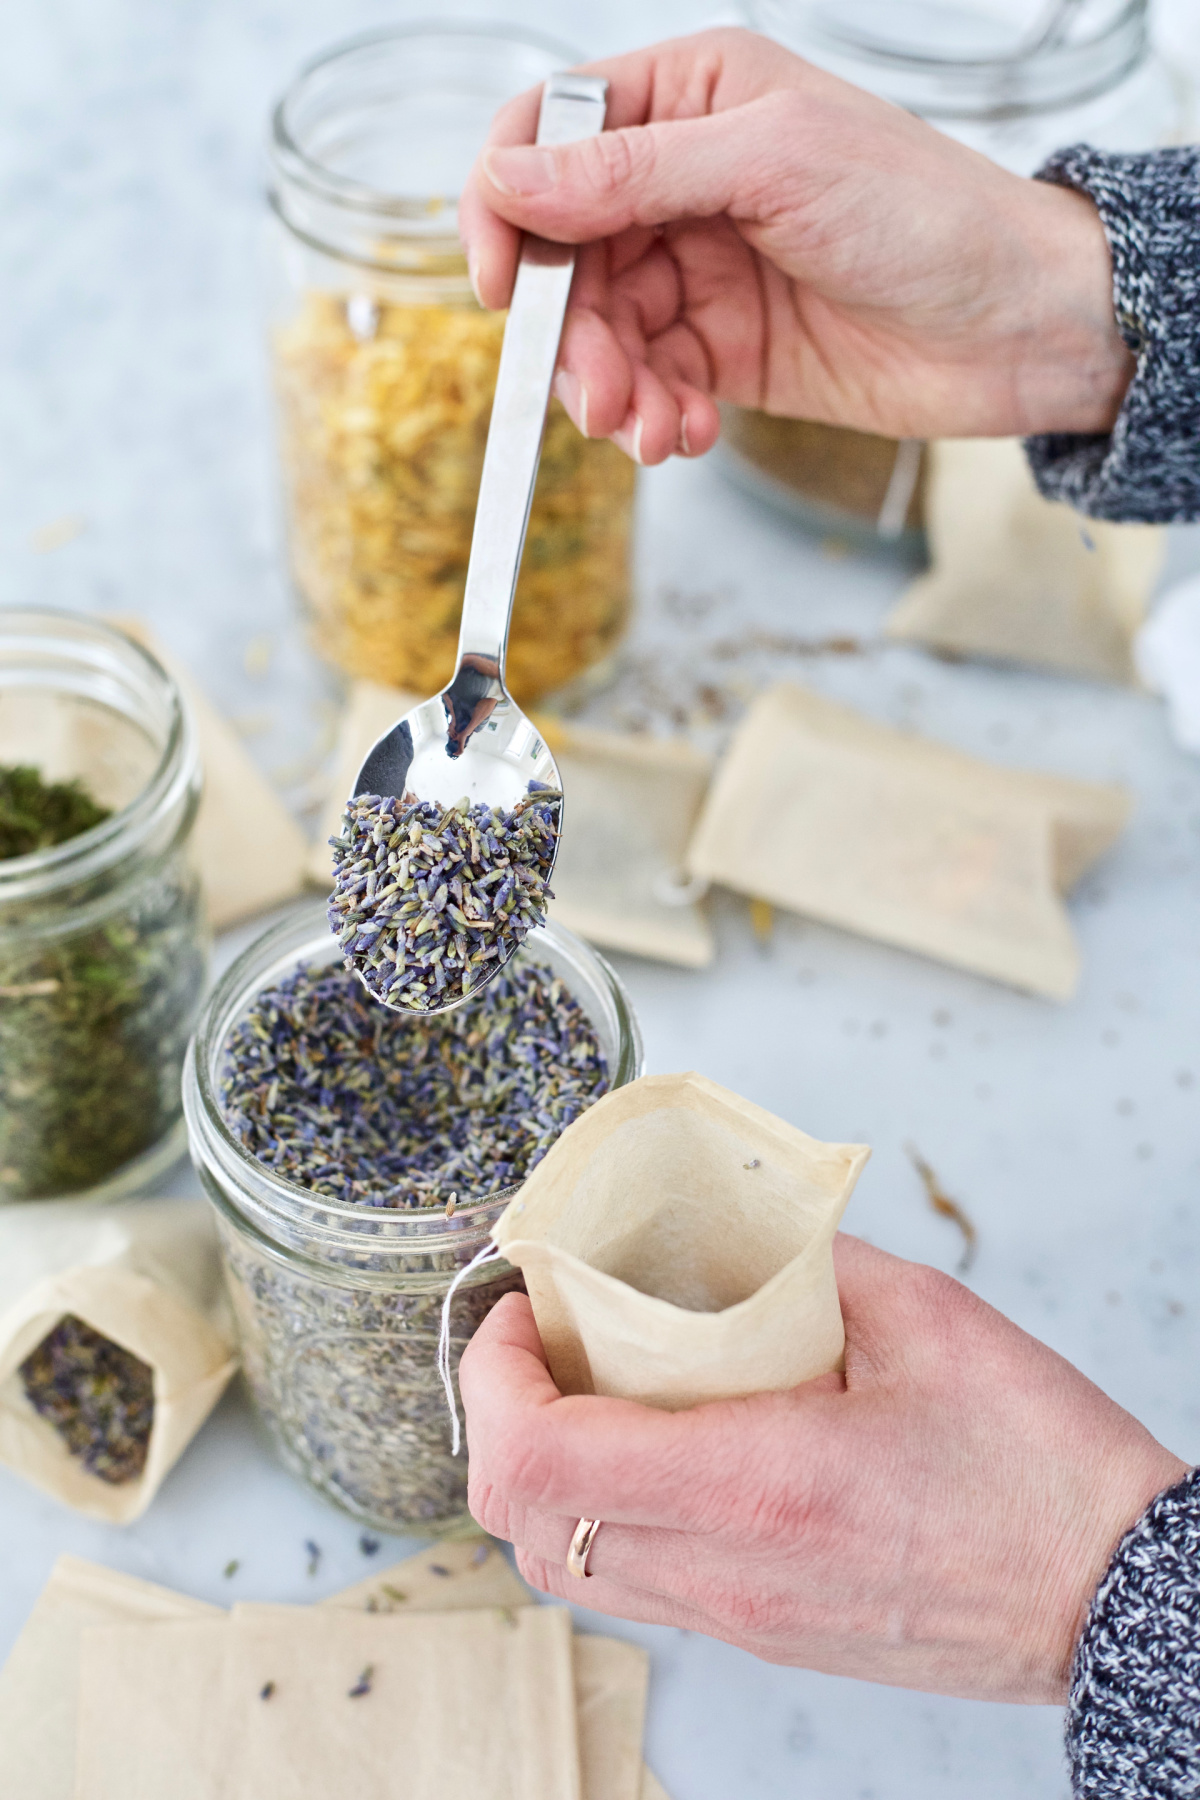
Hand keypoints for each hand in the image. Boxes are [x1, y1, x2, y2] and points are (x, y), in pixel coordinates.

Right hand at [459, 28, 1133, 465]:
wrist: (1014, 326)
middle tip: (598, 395)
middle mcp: (683, 179)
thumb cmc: (923, 214)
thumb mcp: (771, 165)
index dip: (507, 206)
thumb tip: (511, 179)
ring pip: (599, 332)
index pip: (550, 136)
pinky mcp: (722, 349)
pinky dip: (652, 417)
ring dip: (609, 390)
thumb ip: (633, 174)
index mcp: (691, 97)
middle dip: (569, 333)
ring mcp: (700, 268)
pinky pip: (648, 384)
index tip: (501, 284)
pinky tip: (684, 437)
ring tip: (649, 429)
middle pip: (564, 254)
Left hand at [461, 1234, 1184, 1702]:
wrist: (1114, 1598)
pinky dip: (602, 1507)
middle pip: (524, 1528)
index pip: (540, 1460)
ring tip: (590, 1382)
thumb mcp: (922, 1319)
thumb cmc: (1037, 1464)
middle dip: (498, 1418)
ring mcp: (740, 1619)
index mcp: (757, 1486)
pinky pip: (632, 1580)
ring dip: (544, 1468)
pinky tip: (657, 1438)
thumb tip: (733, 1220)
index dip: (491, 1378)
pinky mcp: (762, 1635)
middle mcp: (728, 1573)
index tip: (516, 1308)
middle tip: (543, 1336)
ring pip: (565, 1567)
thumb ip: (804, 1260)